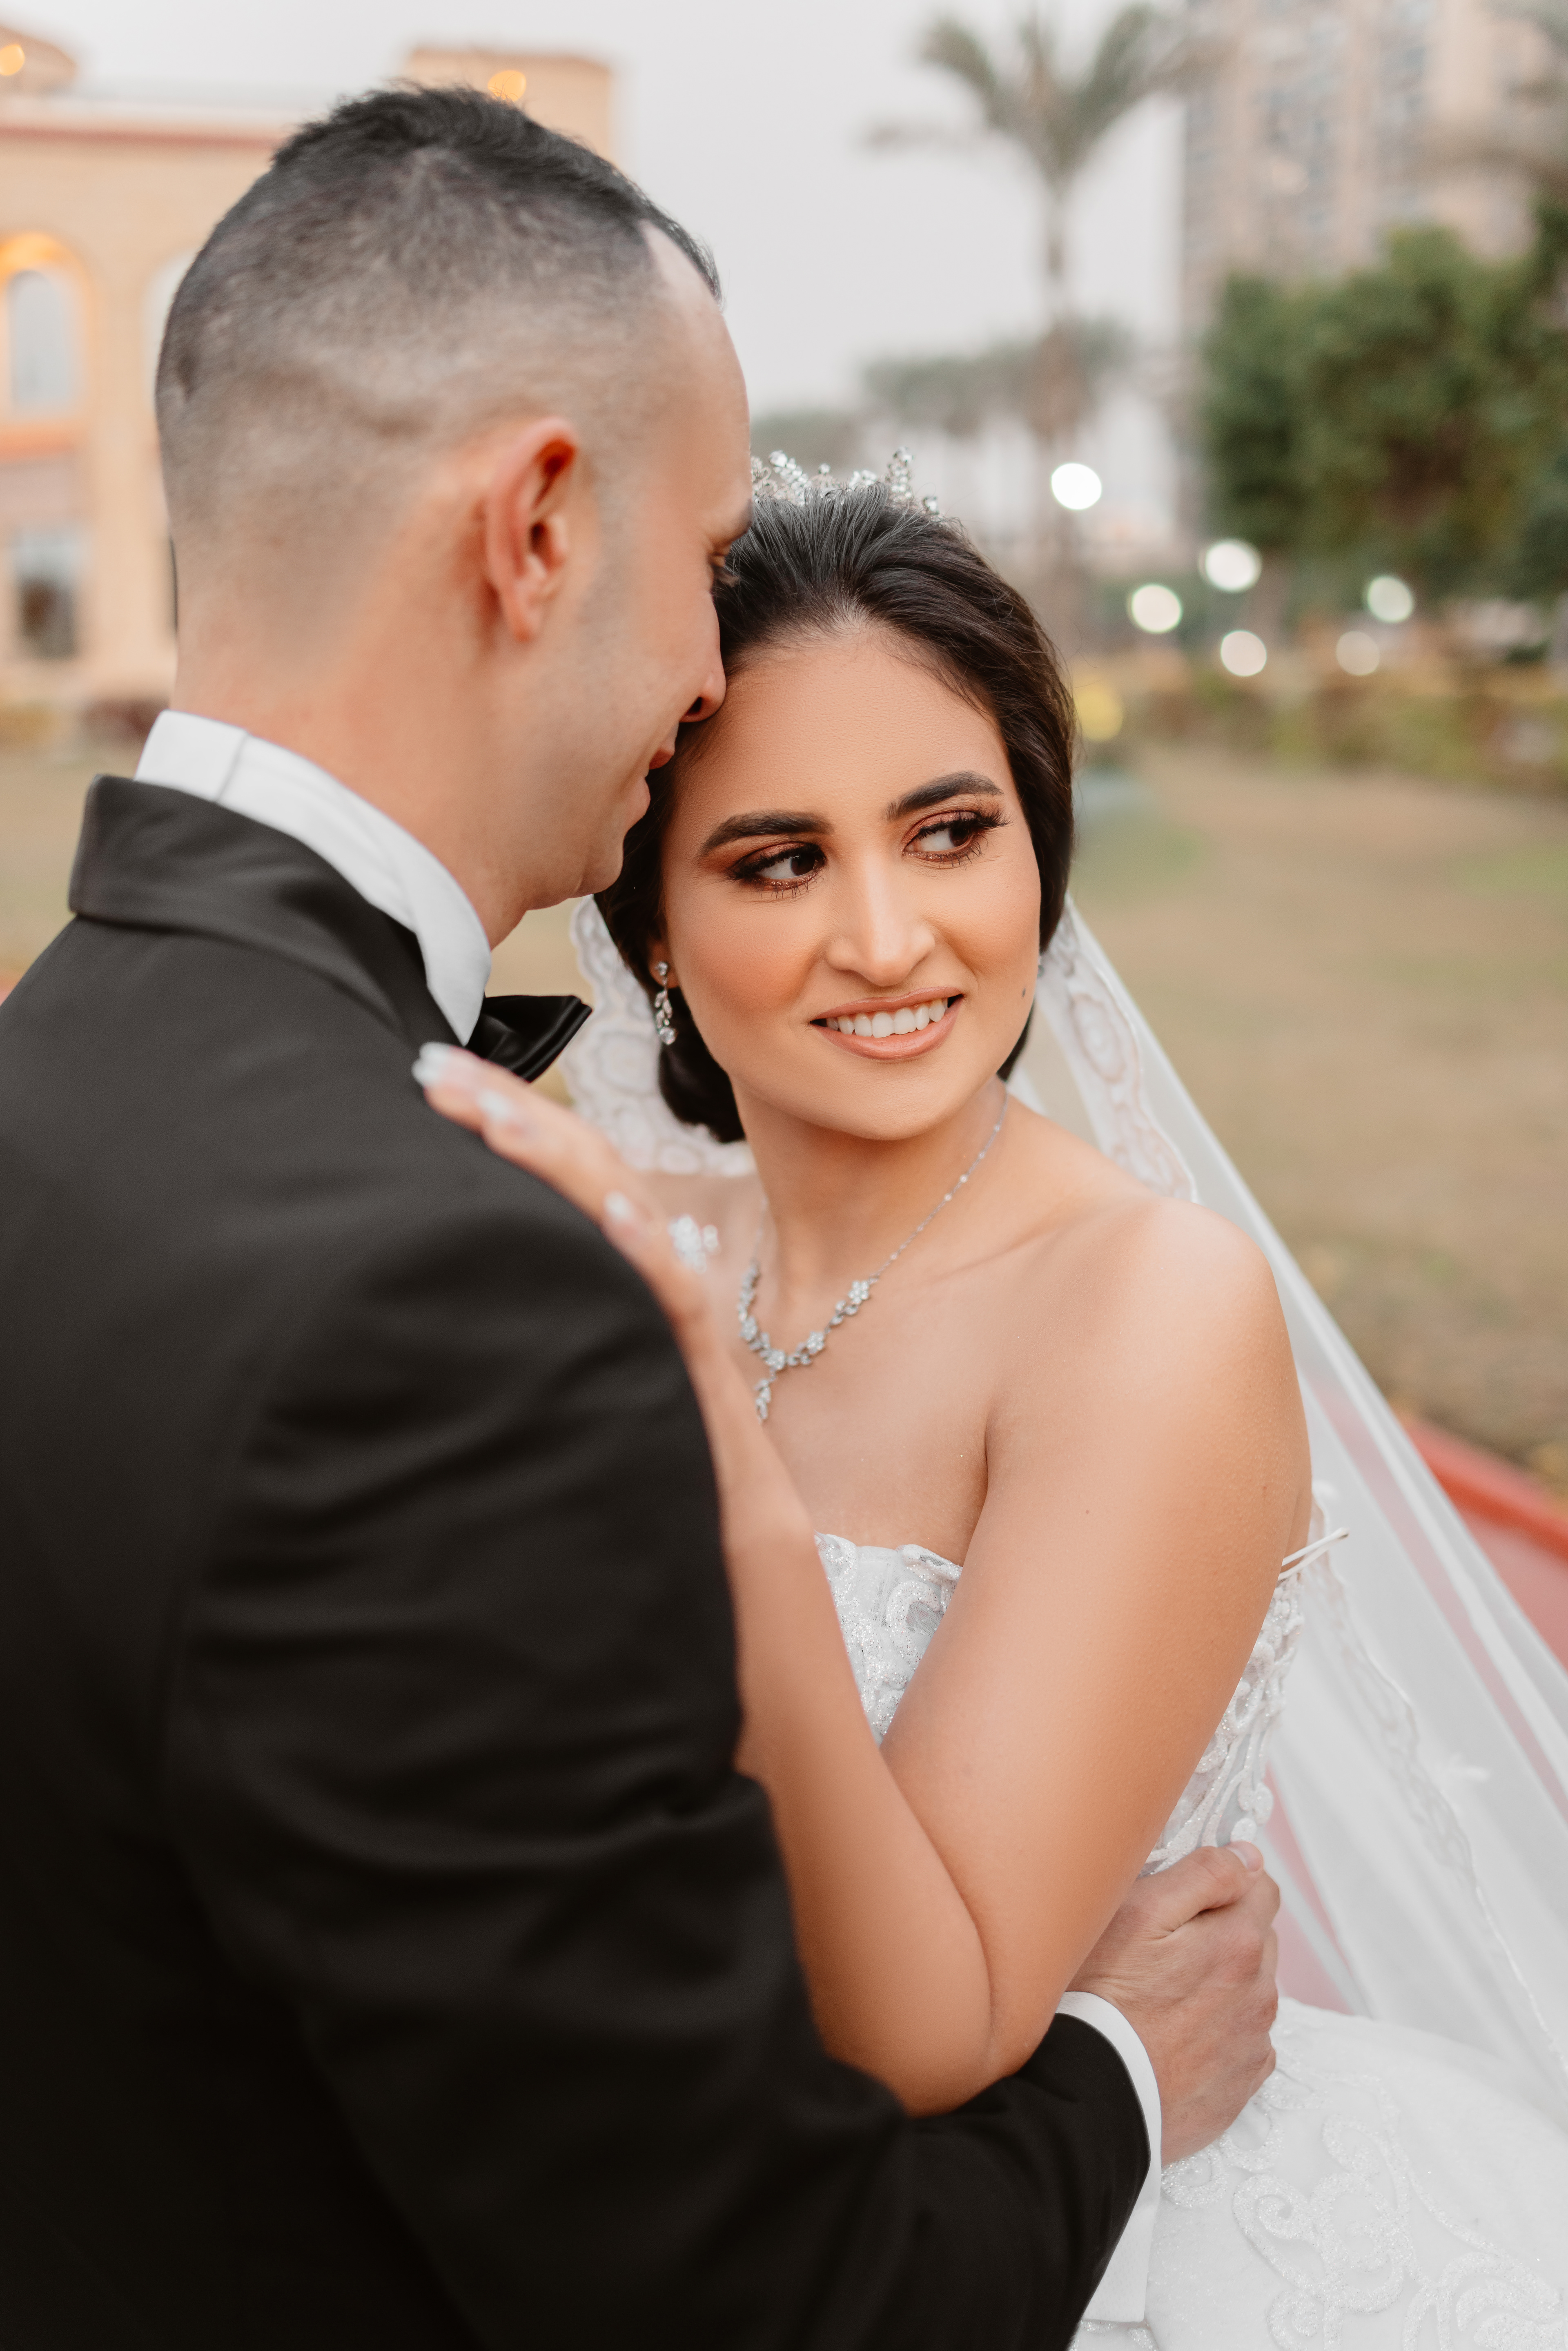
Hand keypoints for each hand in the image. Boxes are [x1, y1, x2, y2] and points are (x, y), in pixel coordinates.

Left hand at [411, 1047, 807, 1555]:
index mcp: (616, 1276)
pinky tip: (611, 1215)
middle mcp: (648, 1281)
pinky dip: (644, 1250)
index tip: (433, 1076)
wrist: (742, 1556)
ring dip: (560, 1160)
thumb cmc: (653, 1477)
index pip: (557, 1174)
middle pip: (585, 1171)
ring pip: (623, 1218)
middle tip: (436, 1066)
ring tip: (497, 1115)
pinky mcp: (703, 1373)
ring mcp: (678, 1321)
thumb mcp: (570, 1386)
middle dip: (511, 1110)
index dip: (503, 1116)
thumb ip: (531, 1334)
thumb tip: (448, 1300)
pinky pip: (675, 1303)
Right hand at [1070, 1842, 1279, 2162]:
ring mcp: (1253, 2043)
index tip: (1188, 1898)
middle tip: (1166, 1949)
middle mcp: (1260, 1994)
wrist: (1093, 2100)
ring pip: (1251, 1990)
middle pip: (1257, 1939)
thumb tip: (1249, 1857)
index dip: (1225, 1883)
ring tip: (1165, 1997)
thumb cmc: (1103, 2000)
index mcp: (1239, 1943)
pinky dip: (1220, 2031)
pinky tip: (1177, 2035)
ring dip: (1222, 1983)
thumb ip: (1203, 1875)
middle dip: (1223, 1933)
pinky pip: (1244, 2040)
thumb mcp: (1137, 1913)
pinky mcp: (1242, 2084)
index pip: (1261, 1887)